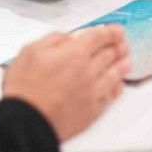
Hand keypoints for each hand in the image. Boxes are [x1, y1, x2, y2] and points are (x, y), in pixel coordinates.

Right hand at [3, 25, 130, 140]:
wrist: (27, 120)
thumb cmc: (25, 88)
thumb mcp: (30, 51)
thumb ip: (53, 40)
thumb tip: (67, 38)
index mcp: (74, 54)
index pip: (99, 37)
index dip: (110, 32)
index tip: (117, 31)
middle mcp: (88, 71)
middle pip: (110, 55)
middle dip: (118, 46)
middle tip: (121, 44)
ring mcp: (93, 92)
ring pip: (115, 74)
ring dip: (122, 65)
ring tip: (126, 61)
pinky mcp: (93, 110)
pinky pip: (111, 96)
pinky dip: (117, 87)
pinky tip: (118, 85)